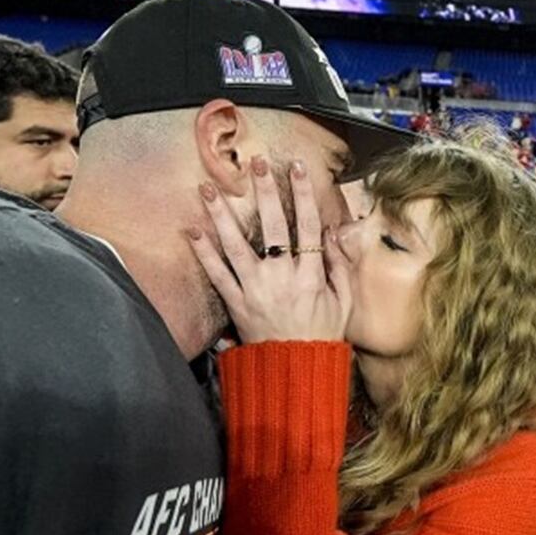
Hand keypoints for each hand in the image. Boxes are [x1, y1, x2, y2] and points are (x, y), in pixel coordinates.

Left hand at [188, 156, 351, 343]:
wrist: (296, 371)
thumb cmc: (322, 336)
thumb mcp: (343, 302)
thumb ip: (340, 267)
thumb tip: (335, 233)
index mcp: (311, 275)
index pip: (308, 225)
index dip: (303, 193)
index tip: (296, 167)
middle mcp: (282, 278)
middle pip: (273, 226)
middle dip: (265, 191)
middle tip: (255, 163)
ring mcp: (256, 290)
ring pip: (237, 245)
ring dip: (222, 215)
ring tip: (209, 188)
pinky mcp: (236, 304)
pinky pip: (217, 275)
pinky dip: (204, 253)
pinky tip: (192, 231)